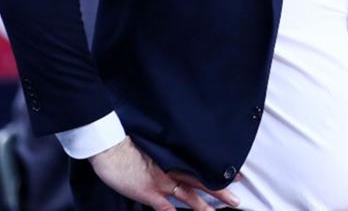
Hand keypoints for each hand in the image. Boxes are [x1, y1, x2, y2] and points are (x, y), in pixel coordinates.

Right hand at [88, 136, 240, 210]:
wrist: (111, 147)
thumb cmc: (129, 142)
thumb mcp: (154, 143)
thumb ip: (168, 150)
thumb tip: (179, 153)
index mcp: (174, 157)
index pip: (201, 165)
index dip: (218, 171)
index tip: (235, 174)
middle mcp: (171, 170)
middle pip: (200, 182)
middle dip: (219, 192)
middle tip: (236, 200)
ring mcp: (161, 182)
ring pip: (188, 197)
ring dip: (203, 206)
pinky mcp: (149, 193)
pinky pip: (166, 208)